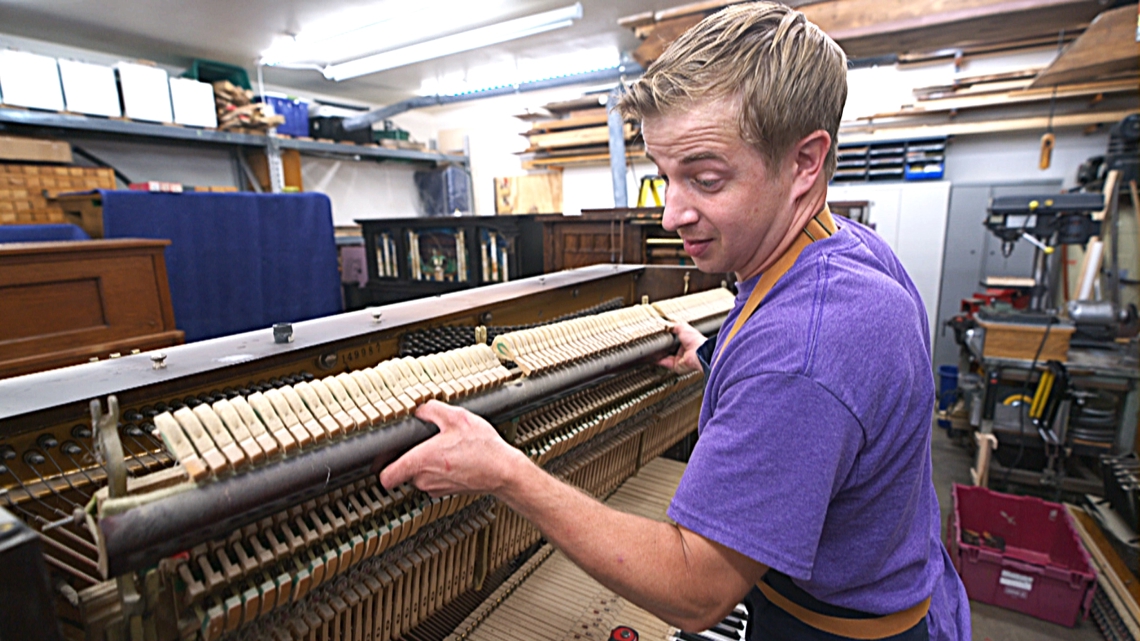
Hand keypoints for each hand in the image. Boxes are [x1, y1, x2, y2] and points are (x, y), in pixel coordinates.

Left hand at [379, 400, 528, 496]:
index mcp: (420, 462)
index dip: (380, 466)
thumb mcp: (457, 417)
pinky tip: (454, 458)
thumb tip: (420, 409)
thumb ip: (432, 410)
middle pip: (403, 470)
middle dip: (410, 456)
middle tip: (425, 442)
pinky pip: (433, 479)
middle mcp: (424, 479)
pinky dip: (439, 470)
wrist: (504, 470)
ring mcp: (435, 488)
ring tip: (444, 448)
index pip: (385, 478)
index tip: (384, 456)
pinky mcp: (446, 491)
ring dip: (426, 463)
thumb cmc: (482, 448)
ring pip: (418, 475)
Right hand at [656, 322, 705, 374]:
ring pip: (665, 357)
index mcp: (686, 342)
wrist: (698, 353)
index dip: (668, 338)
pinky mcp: (676, 366)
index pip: (675, 340)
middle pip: (669, 349)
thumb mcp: (684, 328)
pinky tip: (653, 357)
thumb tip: (669, 325)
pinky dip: (658, 361)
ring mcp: (679, 359)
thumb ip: (676, 326)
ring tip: (651, 350)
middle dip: (662, 347)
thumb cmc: (695, 340)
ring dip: (659, 354)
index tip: (661, 336)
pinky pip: (665, 363)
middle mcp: (683, 351)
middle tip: (654, 343)